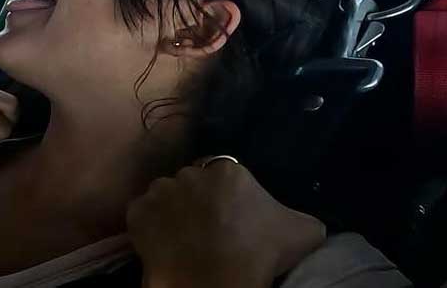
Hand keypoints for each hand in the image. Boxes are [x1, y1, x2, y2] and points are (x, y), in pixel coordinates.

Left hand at [127, 157, 325, 287]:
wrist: (215, 281)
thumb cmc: (259, 253)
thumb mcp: (303, 232)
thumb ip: (306, 218)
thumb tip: (309, 222)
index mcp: (228, 168)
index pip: (224, 175)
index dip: (226, 197)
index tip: (231, 219)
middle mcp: (190, 171)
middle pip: (194, 183)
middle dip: (198, 202)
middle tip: (209, 231)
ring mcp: (159, 190)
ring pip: (166, 197)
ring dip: (173, 212)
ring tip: (185, 240)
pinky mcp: (137, 212)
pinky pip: (143, 215)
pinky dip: (150, 228)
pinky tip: (166, 246)